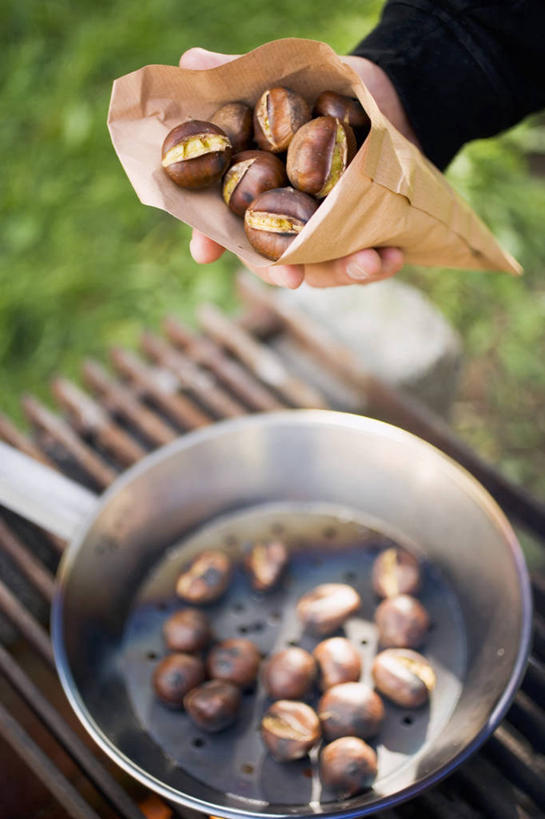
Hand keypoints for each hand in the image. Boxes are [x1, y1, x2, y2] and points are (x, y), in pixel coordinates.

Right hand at [179, 48, 413, 287]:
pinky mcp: (358, 238)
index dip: (209, 239)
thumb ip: (238, 75)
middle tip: (293, 279)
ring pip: (322, 269)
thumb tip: (191, 62)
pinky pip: (365, 264)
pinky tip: (392, 256)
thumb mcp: (283, 76)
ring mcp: (322, 235)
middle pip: (273, 258)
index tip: (204, 253)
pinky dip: (378, 265)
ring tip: (367, 262)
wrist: (384, 96)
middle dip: (282, 272)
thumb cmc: (322, 91)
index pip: (223, 223)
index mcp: (255, 192)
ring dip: (343, 273)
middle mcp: (284, 221)